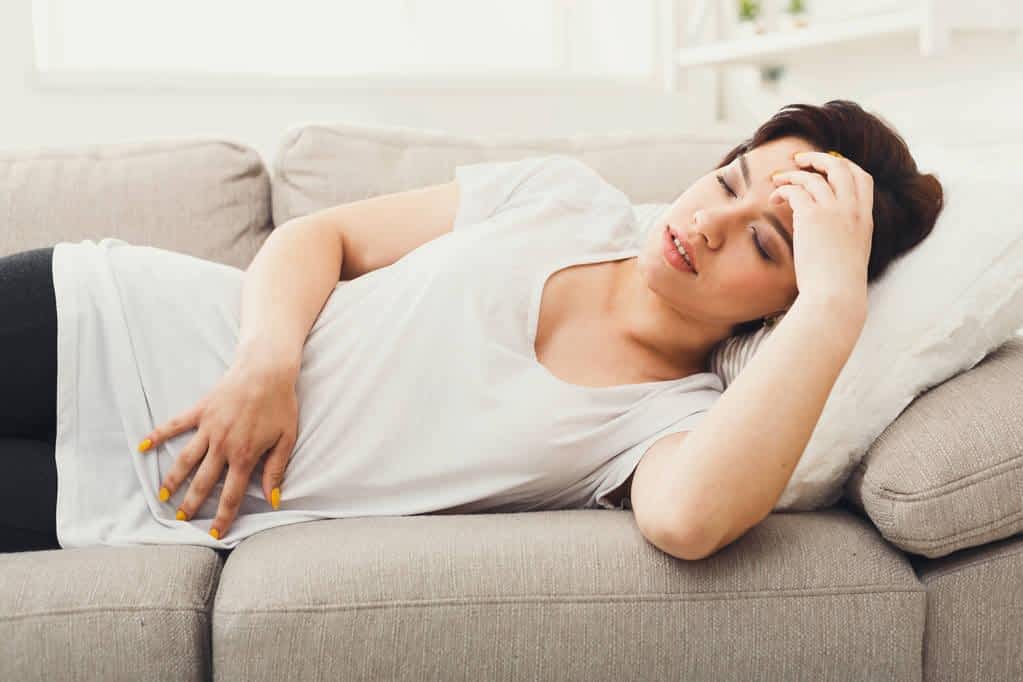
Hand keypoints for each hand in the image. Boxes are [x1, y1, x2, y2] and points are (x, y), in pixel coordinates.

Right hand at [137, 360, 298, 538]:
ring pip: (185, 460)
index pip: (232, 495)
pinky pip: (175, 426)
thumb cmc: (281, 404)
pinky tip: (142, 446)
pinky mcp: (200, 411)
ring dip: (172, 480)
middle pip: (203, 483)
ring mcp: (208, 428)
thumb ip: (276, 471)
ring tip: (162, 497)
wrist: (267, 370)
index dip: (223, 517)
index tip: (215, 535)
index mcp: (244, 456)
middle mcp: (222, 446)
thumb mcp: (287, 440)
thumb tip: (274, 500)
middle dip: (191, 505)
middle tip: (181, 521)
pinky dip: (157, 436)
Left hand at [769, 150, 872, 306]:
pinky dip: (783, 190)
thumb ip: (843, 236)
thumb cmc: (838, 285)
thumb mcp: (850, 255)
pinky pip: (795, 190)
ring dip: (792, 175)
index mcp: (865, 218)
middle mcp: (853, 210)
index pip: (862, 178)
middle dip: (819, 159)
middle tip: (800, 160)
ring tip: (777, 180)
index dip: (844, 166)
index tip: (826, 167)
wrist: (835, 295)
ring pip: (813, 177)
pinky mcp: (812, 216)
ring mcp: (834, 210)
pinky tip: (775, 199)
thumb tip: (825, 232)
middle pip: (841, 167)